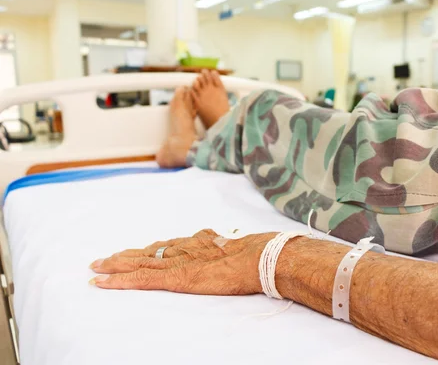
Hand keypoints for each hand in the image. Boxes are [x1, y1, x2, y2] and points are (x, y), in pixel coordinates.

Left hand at [89, 229, 275, 294]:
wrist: (258, 258)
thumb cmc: (254, 254)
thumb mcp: (235, 243)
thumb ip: (221, 241)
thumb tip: (217, 236)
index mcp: (198, 242)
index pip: (166, 246)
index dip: (147, 250)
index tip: (133, 253)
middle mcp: (183, 248)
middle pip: (147, 251)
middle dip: (124, 256)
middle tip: (103, 260)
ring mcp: (177, 262)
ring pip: (138, 262)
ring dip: (115, 265)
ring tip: (97, 268)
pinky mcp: (175, 278)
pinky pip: (141, 279)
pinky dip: (119, 281)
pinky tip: (102, 283)